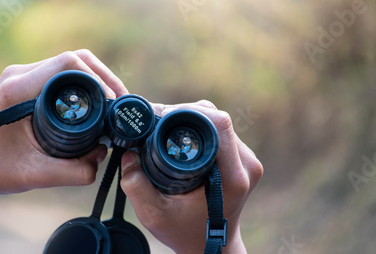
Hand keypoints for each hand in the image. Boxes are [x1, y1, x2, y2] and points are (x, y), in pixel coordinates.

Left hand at [0, 49, 128, 194]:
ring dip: (97, 80)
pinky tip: (97, 104)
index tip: (112, 104)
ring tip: (114, 103)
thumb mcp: (35, 175)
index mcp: (19, 89)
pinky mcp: (29, 83)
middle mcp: (21, 75)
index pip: (69, 64)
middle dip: (105, 78)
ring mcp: (25, 76)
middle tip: (121, 102)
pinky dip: (86, 84)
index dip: (99, 80)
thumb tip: (103, 157)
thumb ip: (74, 171)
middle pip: (75, 59)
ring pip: (72, 64)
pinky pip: (64, 74)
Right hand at [120, 100, 263, 253]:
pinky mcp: (242, 159)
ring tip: (166, 128)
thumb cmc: (186, 233)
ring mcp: (247, 161)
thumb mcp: (155, 215)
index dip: (188, 111)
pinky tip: (180, 136)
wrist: (212, 247)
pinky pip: (220, 132)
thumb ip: (136, 185)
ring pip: (218, 122)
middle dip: (185, 113)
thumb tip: (128, 153)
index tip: (160, 117)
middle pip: (217, 119)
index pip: (219, 124)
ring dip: (192, 119)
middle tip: (157, 122)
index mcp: (232, 177)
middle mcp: (246, 165)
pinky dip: (199, 129)